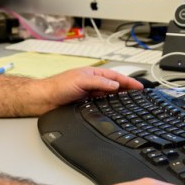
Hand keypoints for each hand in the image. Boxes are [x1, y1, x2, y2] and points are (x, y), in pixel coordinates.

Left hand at [28, 65, 142, 113]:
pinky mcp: (85, 104)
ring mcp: (89, 94)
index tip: (140, 86)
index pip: (115, 77)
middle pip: (114, 86)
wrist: (44, 100)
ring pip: (109, 96)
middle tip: (139, 96)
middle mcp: (92, 83)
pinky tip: (114, 111)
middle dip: (127, 90)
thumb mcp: (81, 81)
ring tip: (131, 103)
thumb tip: (115, 85)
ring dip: (119, 99)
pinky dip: (109, 107)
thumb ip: (99, 83)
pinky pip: (101, 105)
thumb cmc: (57, 86)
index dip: (128, 81)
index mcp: (92, 74)